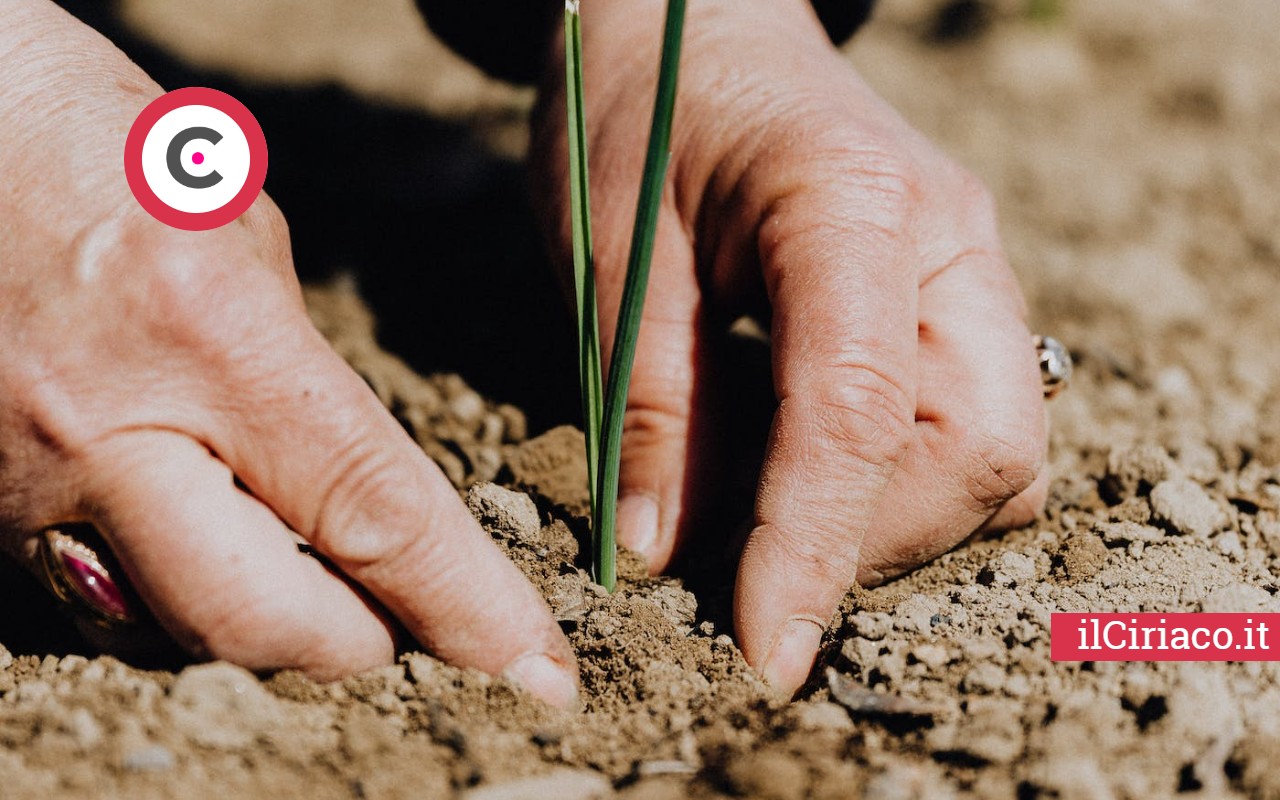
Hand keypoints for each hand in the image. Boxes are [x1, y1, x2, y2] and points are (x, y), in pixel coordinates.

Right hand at [0, 1, 576, 706]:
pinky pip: (98, 599)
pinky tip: (212, 549)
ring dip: (266, 629)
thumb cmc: (88, 140)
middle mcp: (108, 432)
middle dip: (360, 647)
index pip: (373, 514)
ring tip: (319, 585)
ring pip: (172, 631)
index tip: (536, 667)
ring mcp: (23, 485)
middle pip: (263, 623)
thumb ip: (297, 368)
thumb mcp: (238, 227)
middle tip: (409, 629)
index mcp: (210, 335)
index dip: (468, 607)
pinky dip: (176, 598)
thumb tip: (350, 479)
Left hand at [533, 0, 1047, 693]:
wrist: (691, 21)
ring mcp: (969, 269)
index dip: (814, 549)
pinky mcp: (954, 300)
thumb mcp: (612, 247)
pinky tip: (802, 472)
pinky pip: (970, 428)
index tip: (764, 652)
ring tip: (766, 520)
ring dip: (889, 521)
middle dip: (871, 541)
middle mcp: (950, 240)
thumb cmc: (639, 106)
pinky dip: (897, 485)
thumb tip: (667, 555)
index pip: (861, 413)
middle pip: (981, 450)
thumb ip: (650, 402)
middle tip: (748, 570)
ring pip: (996, 454)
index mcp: (853, 202)